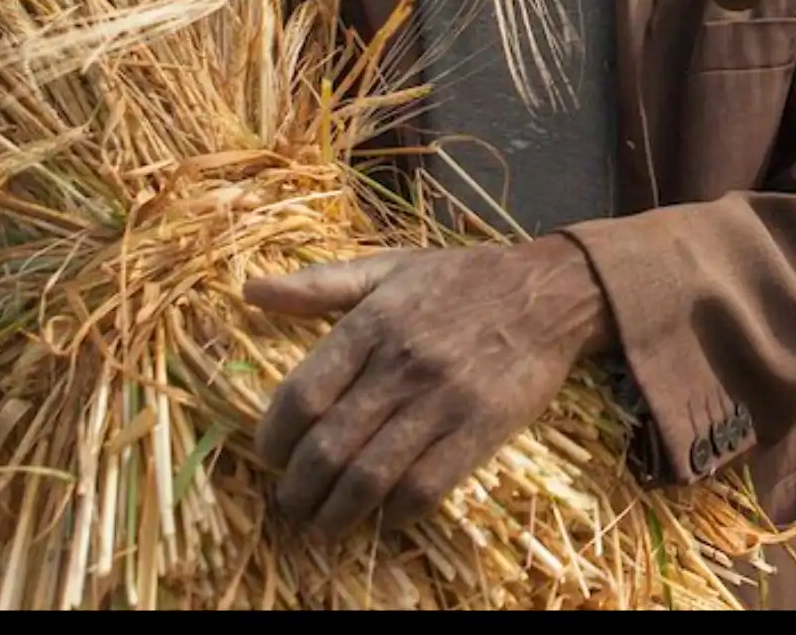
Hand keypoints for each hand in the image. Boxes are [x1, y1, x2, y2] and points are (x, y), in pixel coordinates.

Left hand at [245, 236, 610, 544]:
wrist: (545, 294)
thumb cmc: (459, 279)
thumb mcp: (386, 268)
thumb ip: (317, 285)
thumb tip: (250, 292)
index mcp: (370, 324)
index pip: (304, 392)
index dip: (275, 433)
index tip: (266, 453)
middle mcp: (400, 366)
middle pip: (332, 443)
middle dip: (299, 485)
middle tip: (287, 502)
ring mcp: (441, 402)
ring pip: (373, 473)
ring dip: (337, 510)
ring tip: (319, 526)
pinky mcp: (480, 431)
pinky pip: (428, 486)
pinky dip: (397, 512)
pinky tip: (382, 519)